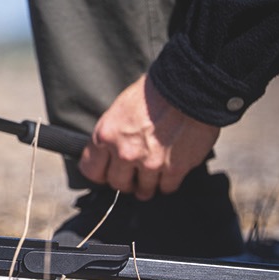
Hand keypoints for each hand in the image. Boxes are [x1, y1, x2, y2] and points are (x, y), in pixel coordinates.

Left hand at [78, 74, 219, 199]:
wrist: (187, 88)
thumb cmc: (153, 93)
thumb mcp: (119, 110)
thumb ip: (112, 135)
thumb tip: (111, 151)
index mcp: (105, 136)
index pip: (91, 171)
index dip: (100, 174)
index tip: (106, 174)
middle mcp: (124, 153)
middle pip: (118, 184)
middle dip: (124, 182)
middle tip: (132, 176)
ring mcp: (149, 163)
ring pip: (143, 191)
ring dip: (147, 186)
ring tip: (151, 177)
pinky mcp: (174, 169)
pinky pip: (167, 188)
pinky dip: (167, 184)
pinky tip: (168, 174)